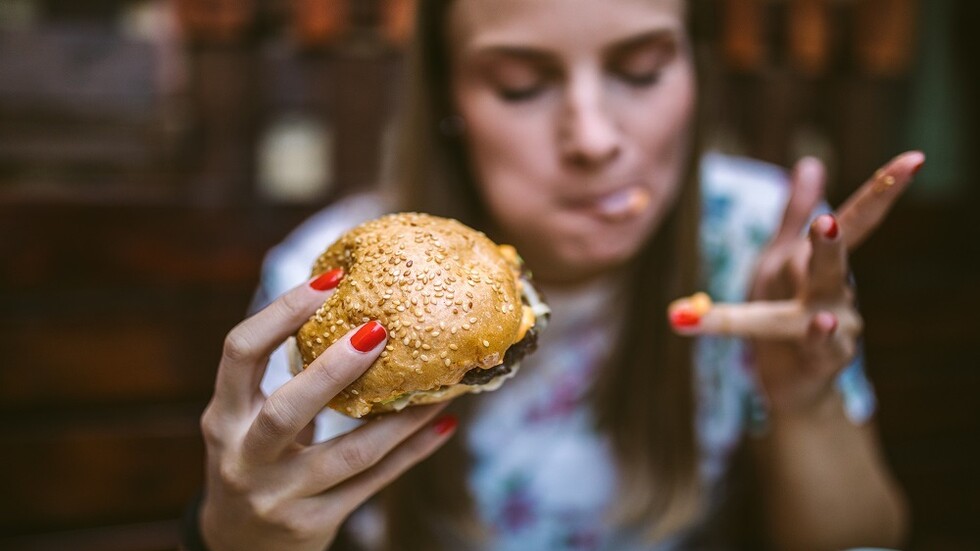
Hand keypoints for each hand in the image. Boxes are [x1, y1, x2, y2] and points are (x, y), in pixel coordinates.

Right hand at [199, 272, 455, 550]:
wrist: (239, 549)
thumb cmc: (254, 461)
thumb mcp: (246, 421)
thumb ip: (281, 379)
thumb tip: (350, 307)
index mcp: (223, 417)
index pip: (240, 353)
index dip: (281, 313)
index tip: (329, 281)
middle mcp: (244, 456)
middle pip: (287, 410)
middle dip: (333, 369)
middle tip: (379, 330)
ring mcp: (278, 496)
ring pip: (347, 454)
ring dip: (399, 418)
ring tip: (439, 386)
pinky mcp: (314, 524)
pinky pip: (373, 483)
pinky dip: (411, 452)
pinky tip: (443, 424)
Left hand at [669, 151, 924, 415]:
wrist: (788, 381)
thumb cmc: (784, 315)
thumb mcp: (780, 260)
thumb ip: (793, 214)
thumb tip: (810, 163)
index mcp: (819, 264)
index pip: (854, 222)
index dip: (882, 191)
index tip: (915, 159)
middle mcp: (837, 292)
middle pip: (834, 260)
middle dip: (833, 239)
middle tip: (827, 219)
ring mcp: (837, 326)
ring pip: (828, 302)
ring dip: (824, 284)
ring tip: (822, 262)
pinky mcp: (824, 360)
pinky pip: (819, 346)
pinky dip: (819, 336)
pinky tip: (821, 321)